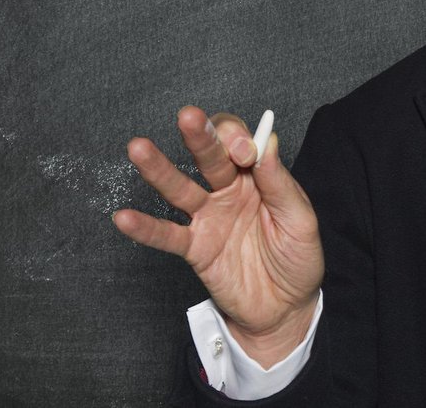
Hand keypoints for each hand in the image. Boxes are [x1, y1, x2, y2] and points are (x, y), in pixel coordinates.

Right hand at [113, 106, 323, 366]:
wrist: (286, 307)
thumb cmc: (297, 258)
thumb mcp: (300, 220)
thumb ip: (281, 184)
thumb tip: (268, 141)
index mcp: (258, 178)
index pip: (242, 145)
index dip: (239, 141)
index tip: (245, 152)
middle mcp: (229, 191)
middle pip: (210, 157)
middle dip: (200, 137)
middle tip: (189, 117)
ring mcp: (209, 218)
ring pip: (180, 188)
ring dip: (159, 169)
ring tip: (138, 148)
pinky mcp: (196, 248)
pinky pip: (167, 235)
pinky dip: (145, 228)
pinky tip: (124, 218)